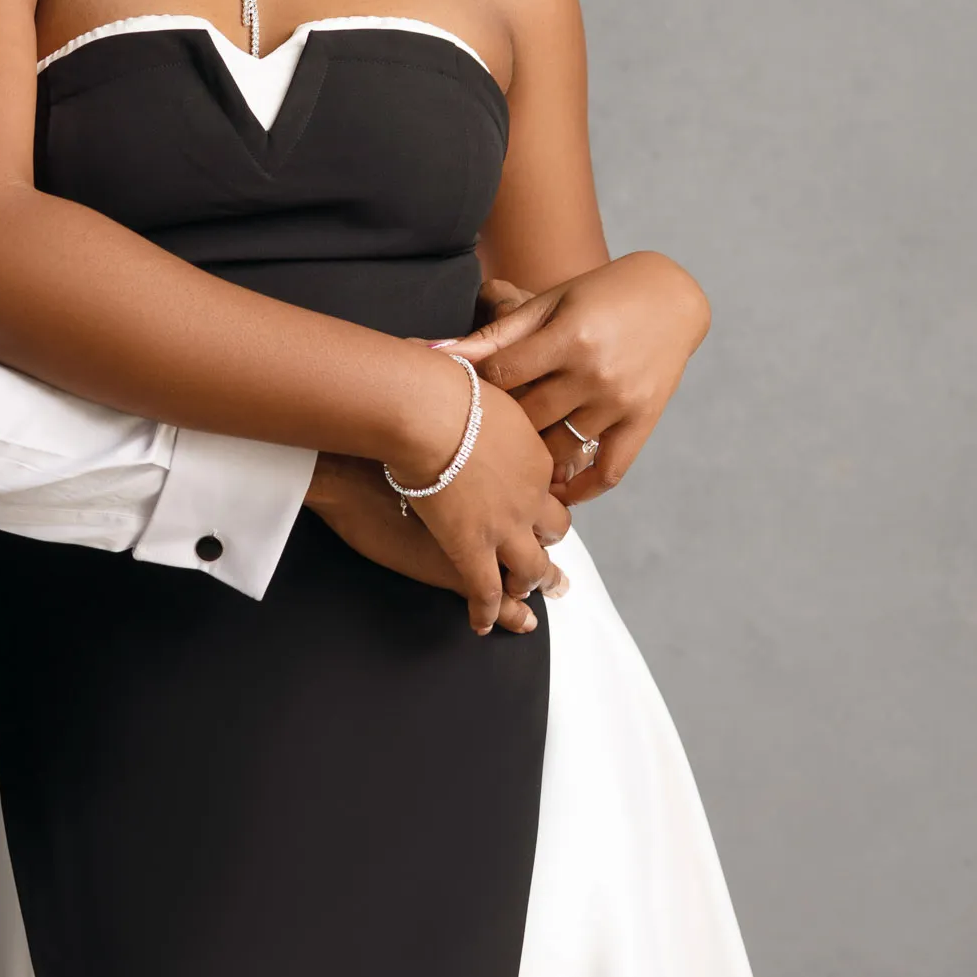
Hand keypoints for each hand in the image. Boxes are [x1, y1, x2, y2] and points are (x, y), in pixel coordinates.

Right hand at [321, 352, 570, 636]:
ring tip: (525, 598)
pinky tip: (482, 624)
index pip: (549, 484)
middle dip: (548, 544)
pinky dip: (486, 612)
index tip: (540, 504)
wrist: (424, 411)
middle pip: (552, 528)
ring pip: (529, 567)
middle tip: (550, 560)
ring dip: (527, 583)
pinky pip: (485, 591)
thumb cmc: (439, 384)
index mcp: (532, 452)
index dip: (544, 497)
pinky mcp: (471, 549)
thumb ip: (469, 378)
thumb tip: (445, 351)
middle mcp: (529, 494)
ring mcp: (503, 526)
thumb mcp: (470, 376)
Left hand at [446, 251, 709, 499]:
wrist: (671, 296)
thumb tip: (434, 350)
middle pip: (528, 418)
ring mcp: (621, 402)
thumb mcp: (548, 304)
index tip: (460, 395)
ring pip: (559, 451)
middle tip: (475, 434)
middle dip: (499, 425)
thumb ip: (496, 335)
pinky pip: (608, 471)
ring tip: (506, 463)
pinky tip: (555, 492)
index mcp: (569, 337)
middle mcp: (596, 373)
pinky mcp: (642, 422)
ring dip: (531, 460)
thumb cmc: (599, 293)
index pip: (503, 376)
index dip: (475, 387)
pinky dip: (580, 489)